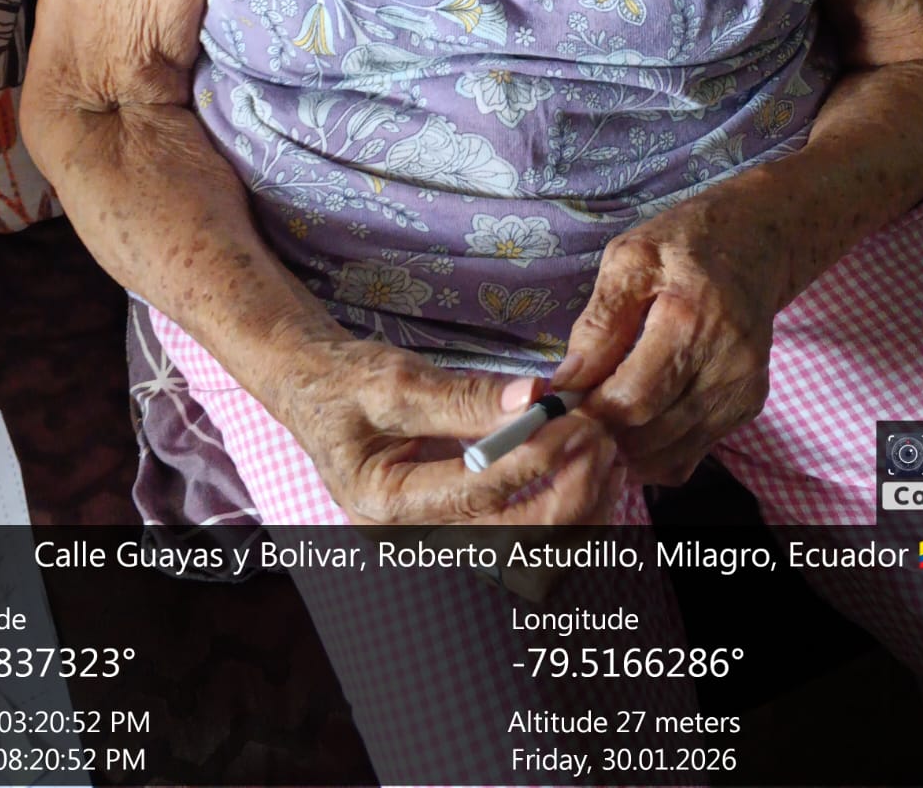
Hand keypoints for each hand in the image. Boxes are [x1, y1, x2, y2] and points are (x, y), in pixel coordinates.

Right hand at [268, 332, 623, 528]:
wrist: (315, 390)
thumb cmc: (344, 382)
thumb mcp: (393, 379)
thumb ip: (464, 395)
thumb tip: (534, 397)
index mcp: (385, 506)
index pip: (479, 495)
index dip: (536, 460)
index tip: (577, 422)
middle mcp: (412, 535)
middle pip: (512, 537)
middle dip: (568, 491)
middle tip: (602, 437)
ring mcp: (436, 534)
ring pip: (525, 544)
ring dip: (575, 504)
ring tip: (607, 453)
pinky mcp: (458, 520)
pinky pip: (520, 528)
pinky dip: (559, 502)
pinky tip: (587, 470)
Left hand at [551, 191, 788, 485]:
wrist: (756, 242)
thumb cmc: (685, 244)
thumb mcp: (629, 259)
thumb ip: (599, 322)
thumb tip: (567, 383)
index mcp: (692, 320)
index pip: (633, 399)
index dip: (588, 414)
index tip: (557, 406)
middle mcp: (727, 365)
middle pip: (650, 435)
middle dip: (601, 434)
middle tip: (572, 414)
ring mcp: (742, 391)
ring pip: (669, 455)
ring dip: (625, 449)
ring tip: (599, 417)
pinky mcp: (747, 408)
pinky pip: (689, 454)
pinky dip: (653, 451)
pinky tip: (633, 423)